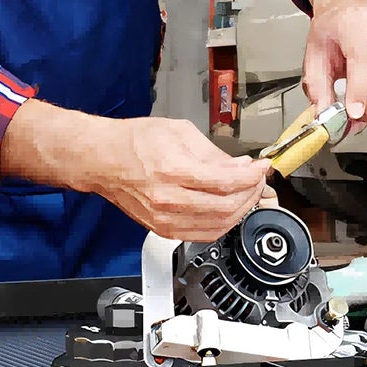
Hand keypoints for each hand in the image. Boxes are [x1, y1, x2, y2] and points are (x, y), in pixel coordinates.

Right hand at [1, 102, 270, 241]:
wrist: (103, 160)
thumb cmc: (135, 142)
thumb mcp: (180, 132)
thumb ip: (213, 153)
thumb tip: (239, 166)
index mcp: (175, 171)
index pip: (227, 182)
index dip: (252, 176)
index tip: (262, 167)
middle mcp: (170, 200)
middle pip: (226, 208)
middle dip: (250, 193)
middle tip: (257, 180)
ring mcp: (165, 219)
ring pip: (218, 226)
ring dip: (240, 211)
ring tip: (247, 193)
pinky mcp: (162, 230)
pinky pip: (202, 234)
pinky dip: (222, 224)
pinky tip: (228, 209)